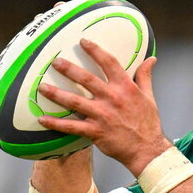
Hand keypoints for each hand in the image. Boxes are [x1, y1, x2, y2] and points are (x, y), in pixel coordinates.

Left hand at [37, 39, 167, 176]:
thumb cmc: (148, 124)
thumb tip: (151, 59)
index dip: (96, 50)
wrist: (147, 150)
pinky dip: (56, 123)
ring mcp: (102, 115)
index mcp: (126, 88)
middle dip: (69, 69)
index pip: (109, 63)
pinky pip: (72, 127)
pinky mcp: (96, 132)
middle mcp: (112, 99)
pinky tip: (43, 119)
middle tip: (55, 61)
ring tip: (42, 86)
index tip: (83, 41)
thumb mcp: (149, 97)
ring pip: (75, 101)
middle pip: (87, 79)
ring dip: (56, 93)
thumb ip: (145, 77)